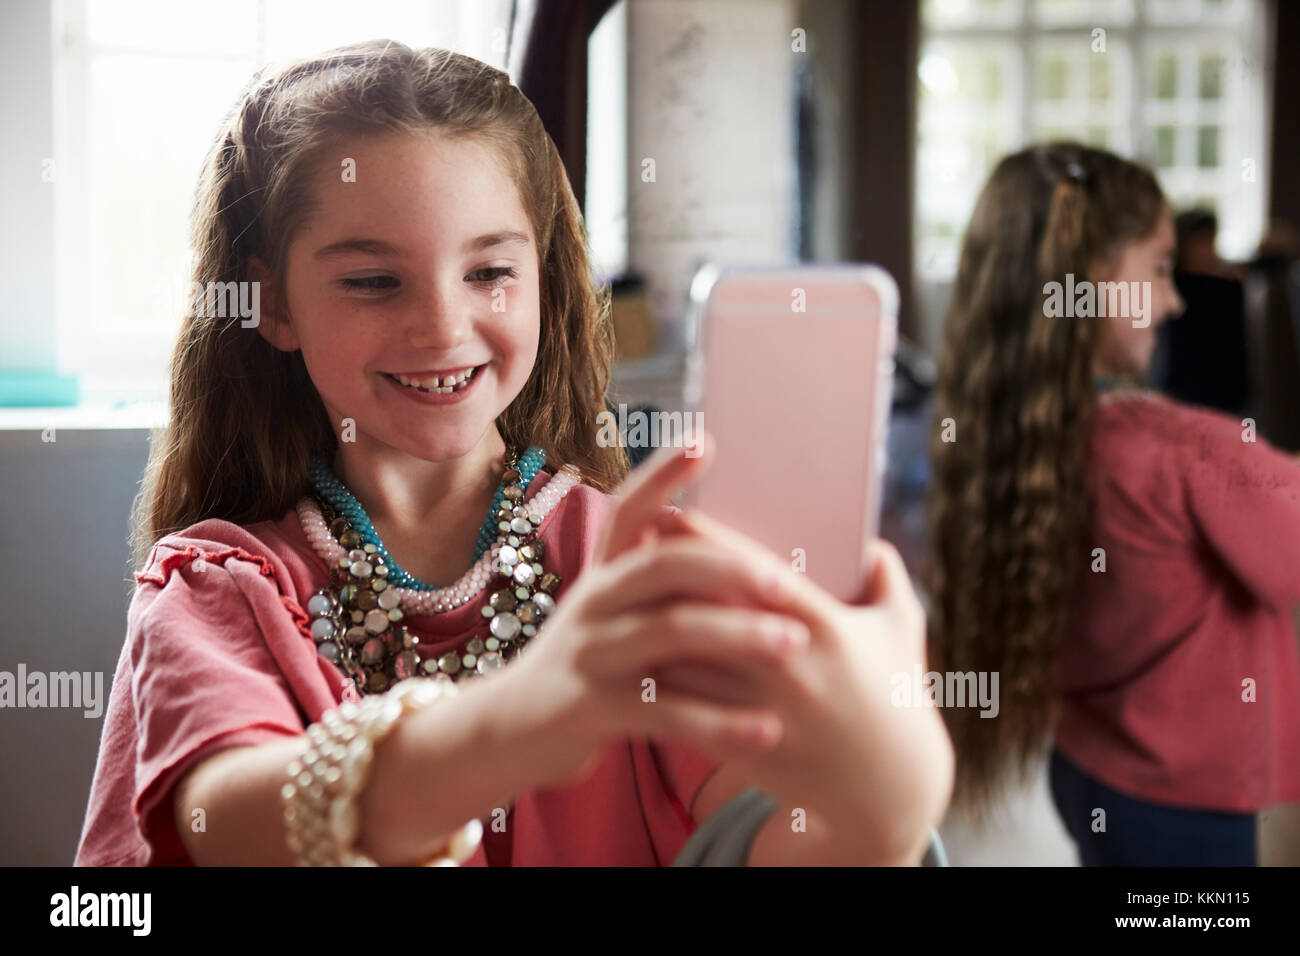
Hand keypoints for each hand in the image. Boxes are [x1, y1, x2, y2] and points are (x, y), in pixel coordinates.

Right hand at [500, 440, 813, 786]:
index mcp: (603, 572)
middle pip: (661, 566)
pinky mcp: (593, 709)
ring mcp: (591, 654)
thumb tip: (742, 556)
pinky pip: (667, 713)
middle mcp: (593, 602)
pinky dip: (721, 722)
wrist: (511, 730)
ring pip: (669, 633)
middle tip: (787, 581)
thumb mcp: (611, 614)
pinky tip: (768, 728)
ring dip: (737, 636)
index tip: (705, 439)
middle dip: (728, 566)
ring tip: (793, 645)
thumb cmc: (589, 663)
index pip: (629, 508)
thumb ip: (660, 586)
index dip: (662, 473)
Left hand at [649, 494, 953, 862]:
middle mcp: (788, 665)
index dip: (709, 541)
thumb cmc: (895, 697)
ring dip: (650, 631)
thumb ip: (887, 579)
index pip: (755, 573)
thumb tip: (869, 540)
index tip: (672, 513)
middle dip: (665, 579)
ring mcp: (763, 709)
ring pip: (686, 662)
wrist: (890, 790)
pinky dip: (659, 683)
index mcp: (825, 626)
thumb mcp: (903, 632)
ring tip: (621, 602)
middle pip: (708, 612)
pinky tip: (634, 660)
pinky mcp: (744, 746)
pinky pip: (687, 709)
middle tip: (631, 550)